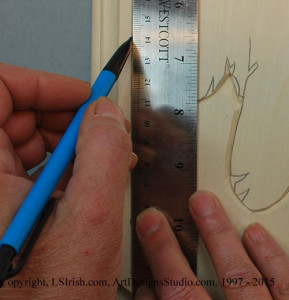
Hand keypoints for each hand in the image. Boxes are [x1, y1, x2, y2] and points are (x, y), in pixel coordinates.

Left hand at [0, 63, 135, 298]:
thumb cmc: (52, 298)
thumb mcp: (90, 223)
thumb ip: (103, 158)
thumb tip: (106, 115)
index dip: (43, 85)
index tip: (84, 97)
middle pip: (14, 115)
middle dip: (65, 117)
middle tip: (102, 130)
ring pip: (27, 141)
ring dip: (69, 143)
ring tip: (102, 159)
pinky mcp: (4, 206)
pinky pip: (31, 166)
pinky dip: (63, 165)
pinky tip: (86, 179)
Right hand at [136, 191, 288, 298]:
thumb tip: (148, 296)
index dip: (149, 283)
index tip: (140, 265)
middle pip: (189, 290)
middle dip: (167, 252)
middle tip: (152, 220)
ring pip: (241, 276)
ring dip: (218, 235)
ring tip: (204, 205)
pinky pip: (286, 283)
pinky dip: (271, 256)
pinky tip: (256, 233)